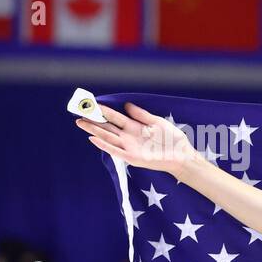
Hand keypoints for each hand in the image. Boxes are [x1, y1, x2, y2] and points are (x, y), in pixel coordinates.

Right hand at [75, 102, 199, 176]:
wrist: (183, 155)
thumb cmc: (173, 140)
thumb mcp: (157, 122)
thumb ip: (141, 115)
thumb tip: (126, 105)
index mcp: (135, 127)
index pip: (115, 117)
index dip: (103, 110)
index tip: (90, 103)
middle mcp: (129, 137)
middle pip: (107, 127)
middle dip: (93, 120)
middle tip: (78, 112)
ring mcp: (130, 147)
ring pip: (107, 137)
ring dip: (94, 130)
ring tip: (80, 122)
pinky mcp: (133, 158)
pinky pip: (116, 151)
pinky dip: (104, 145)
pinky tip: (94, 138)